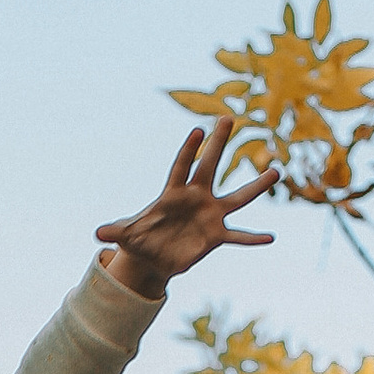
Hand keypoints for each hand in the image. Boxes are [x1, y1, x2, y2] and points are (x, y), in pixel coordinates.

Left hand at [94, 115, 276, 302]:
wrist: (156, 256)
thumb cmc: (142, 238)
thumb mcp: (128, 235)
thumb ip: (116, 230)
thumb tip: (97, 233)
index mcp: (173, 193)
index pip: (181, 167)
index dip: (189, 151)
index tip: (198, 130)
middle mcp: (196, 198)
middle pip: (210, 167)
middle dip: (218, 144)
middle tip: (228, 117)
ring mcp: (210, 215)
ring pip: (238, 198)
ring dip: (256, 186)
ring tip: (276, 171)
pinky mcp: (216, 236)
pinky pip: (238, 236)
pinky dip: (253, 238)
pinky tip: (271, 238)